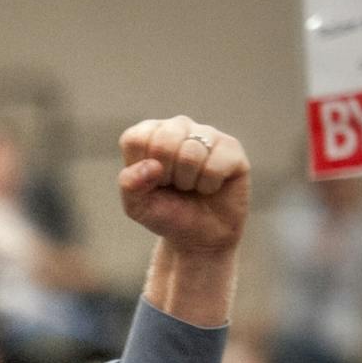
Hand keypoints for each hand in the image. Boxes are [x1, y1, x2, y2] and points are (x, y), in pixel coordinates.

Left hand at [118, 116, 249, 255]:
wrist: (199, 236)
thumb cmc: (165, 214)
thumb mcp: (137, 205)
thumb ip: (130, 184)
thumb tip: (152, 166)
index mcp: (148, 134)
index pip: (135, 139)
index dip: (141, 170)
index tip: (151, 182)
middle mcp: (178, 127)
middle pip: (164, 142)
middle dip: (166, 175)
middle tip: (173, 185)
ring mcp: (207, 134)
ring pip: (191, 153)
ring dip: (188, 182)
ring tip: (191, 186)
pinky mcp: (231, 147)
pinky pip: (215, 165)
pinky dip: (209, 185)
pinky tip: (210, 186)